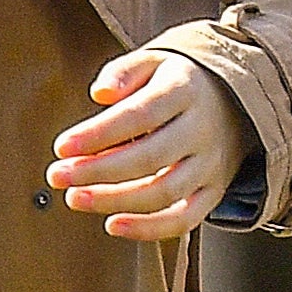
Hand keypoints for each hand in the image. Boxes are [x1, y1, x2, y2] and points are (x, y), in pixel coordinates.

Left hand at [51, 47, 243, 242]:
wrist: (233, 96)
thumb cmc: (177, 81)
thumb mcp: (153, 61)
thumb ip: (123, 72)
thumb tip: (100, 93)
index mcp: (186, 90)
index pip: (140, 115)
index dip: (99, 134)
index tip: (62, 147)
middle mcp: (203, 129)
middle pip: (150, 158)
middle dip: (97, 172)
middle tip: (58, 175)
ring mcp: (211, 163)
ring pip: (164, 192)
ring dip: (114, 200)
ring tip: (75, 198)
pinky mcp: (214, 191)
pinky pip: (184, 220)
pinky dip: (148, 229)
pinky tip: (113, 224)